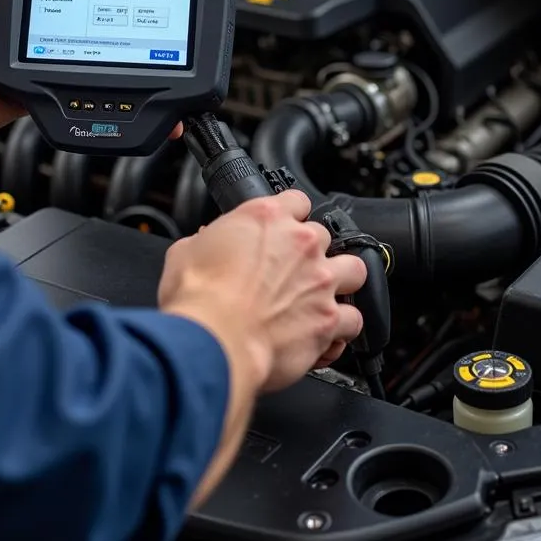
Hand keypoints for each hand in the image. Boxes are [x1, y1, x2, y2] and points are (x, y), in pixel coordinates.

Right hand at [158, 191, 365, 393]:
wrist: (214, 339)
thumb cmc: (197, 298)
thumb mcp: (185, 252)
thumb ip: (207, 241)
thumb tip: (206, 243)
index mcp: (266, 218)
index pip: (296, 200)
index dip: (291, 215)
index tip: (285, 227)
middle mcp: (300, 244)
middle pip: (325, 236)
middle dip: (312, 253)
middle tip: (294, 271)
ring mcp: (320, 281)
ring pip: (355, 270)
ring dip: (342, 283)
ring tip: (324, 297)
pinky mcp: (329, 320)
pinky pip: (353, 321)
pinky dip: (342, 330)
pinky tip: (327, 336)